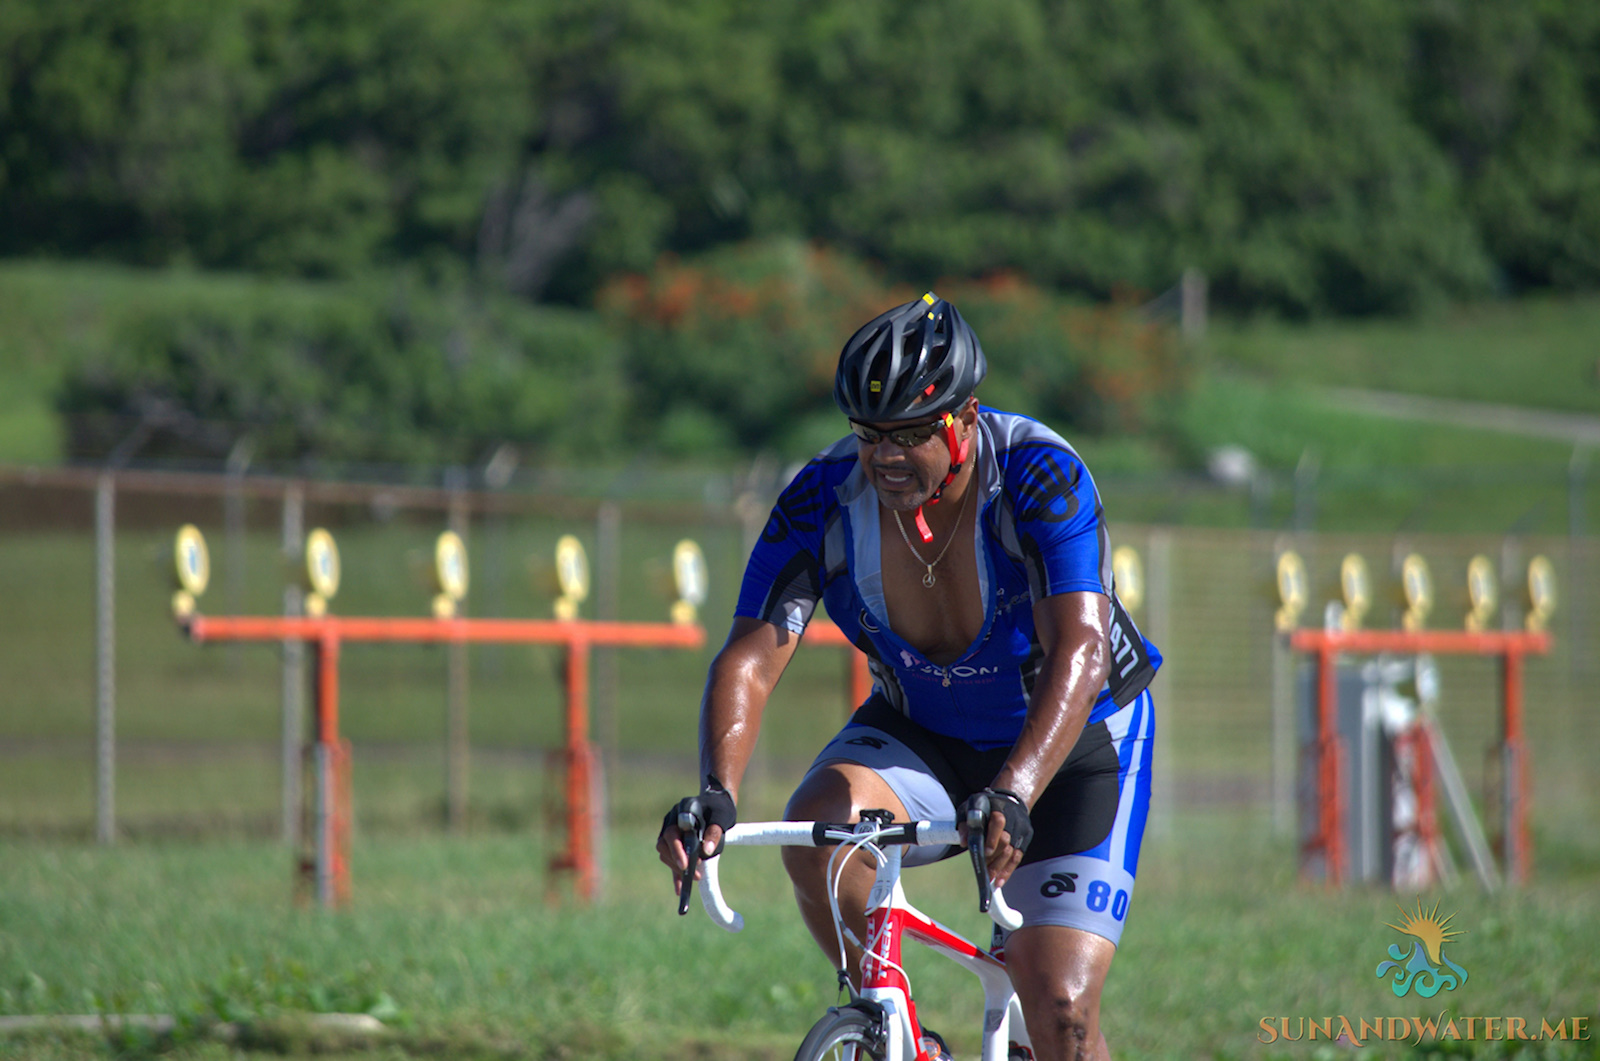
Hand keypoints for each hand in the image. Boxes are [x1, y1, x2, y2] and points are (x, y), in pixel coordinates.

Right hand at [655, 778, 736, 894]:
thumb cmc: (720, 807)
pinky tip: (680, 890)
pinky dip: (676, 874)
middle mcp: (671, 821)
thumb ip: (714, 832)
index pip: (672, 833)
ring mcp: (671, 832)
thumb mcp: (722, 817)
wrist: (718, 802)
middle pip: (664, 845)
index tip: (687, 864)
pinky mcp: (674, 843)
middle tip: (694, 873)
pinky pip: (671, 860)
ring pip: (665, 853)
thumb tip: (707, 851)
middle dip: (677, 862)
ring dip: (677, 868)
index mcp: (680, 811)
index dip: (676, 850)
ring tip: (696, 877)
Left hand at [956, 788, 1031, 887]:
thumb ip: (965, 823)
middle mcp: (1012, 817)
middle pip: (1006, 840)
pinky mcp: (1026, 836)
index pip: (998, 822)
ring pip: (1012, 851)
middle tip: (985, 871)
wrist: (1011, 798)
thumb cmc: (985, 806)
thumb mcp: (970, 807)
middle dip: (995, 857)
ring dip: (1000, 866)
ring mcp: (1020, 827)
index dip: (992, 838)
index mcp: (997, 807)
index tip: (985, 852)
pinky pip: (1018, 856)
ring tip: (990, 879)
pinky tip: (1000, 881)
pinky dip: (1008, 870)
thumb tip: (964, 842)